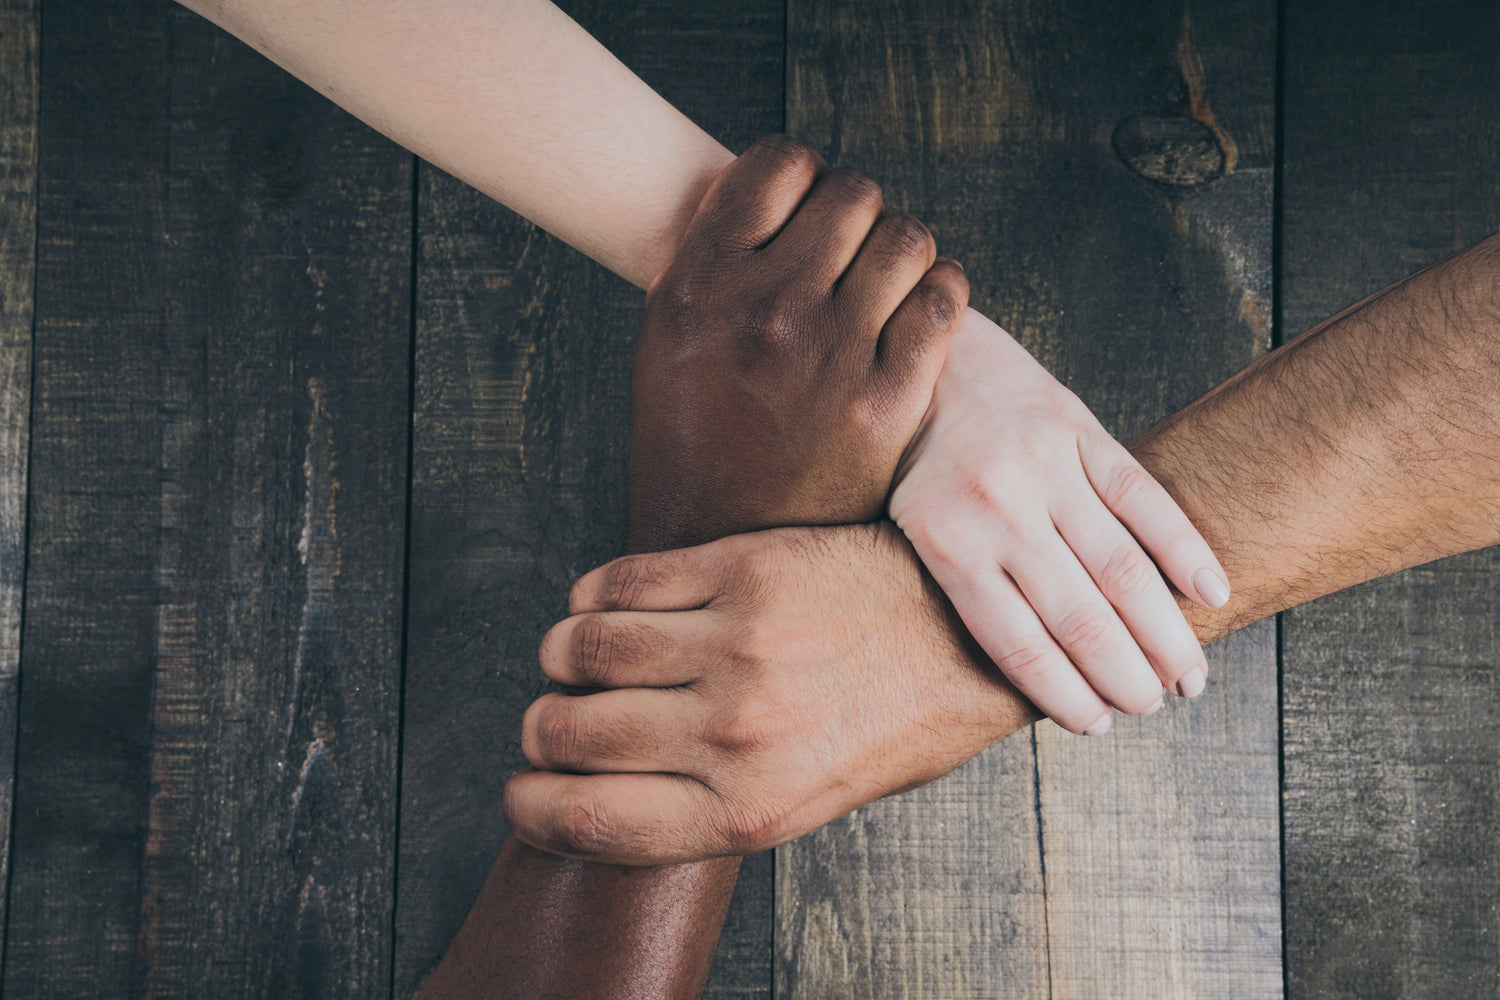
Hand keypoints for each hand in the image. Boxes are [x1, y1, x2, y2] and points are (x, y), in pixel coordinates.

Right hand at [504, 523, 1034, 864]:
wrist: (968, 637)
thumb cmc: (891, 724)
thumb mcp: (807, 801)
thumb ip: (706, 805)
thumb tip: (600, 792)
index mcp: (748, 810)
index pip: (585, 820)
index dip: (528, 805)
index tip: (524, 788)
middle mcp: (735, 734)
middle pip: (565, 734)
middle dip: (542, 729)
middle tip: (557, 716)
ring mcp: (739, 646)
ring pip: (581, 649)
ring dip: (562, 655)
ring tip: (581, 654)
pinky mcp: (745, 571)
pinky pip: (622, 583)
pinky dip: (595, 595)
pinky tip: (608, 603)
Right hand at [628, 134, 968, 550]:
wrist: (711, 544)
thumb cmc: (689, 436)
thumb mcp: (668, 333)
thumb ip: (719, 256)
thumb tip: (779, 185)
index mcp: (701, 280)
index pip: (781, 162)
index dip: (802, 177)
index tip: (805, 209)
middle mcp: (766, 306)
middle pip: (853, 193)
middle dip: (854, 216)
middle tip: (846, 256)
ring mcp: (832, 353)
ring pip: (907, 237)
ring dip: (899, 252)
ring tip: (880, 287)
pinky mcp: (887, 400)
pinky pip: (942, 298)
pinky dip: (937, 293)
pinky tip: (914, 315)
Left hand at [889, 312, 1228, 733]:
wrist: (919, 353)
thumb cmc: (913, 459)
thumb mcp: (910, 526)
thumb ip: (959, 586)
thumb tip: (1025, 674)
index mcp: (946, 543)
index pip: (1017, 644)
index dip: (1064, 695)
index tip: (1098, 726)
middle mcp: (997, 508)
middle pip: (1078, 616)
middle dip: (1123, 675)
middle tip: (1152, 706)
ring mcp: (1043, 466)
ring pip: (1121, 567)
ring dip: (1164, 632)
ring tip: (1189, 678)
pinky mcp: (1077, 428)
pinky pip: (1142, 497)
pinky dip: (1184, 549)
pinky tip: (1213, 594)